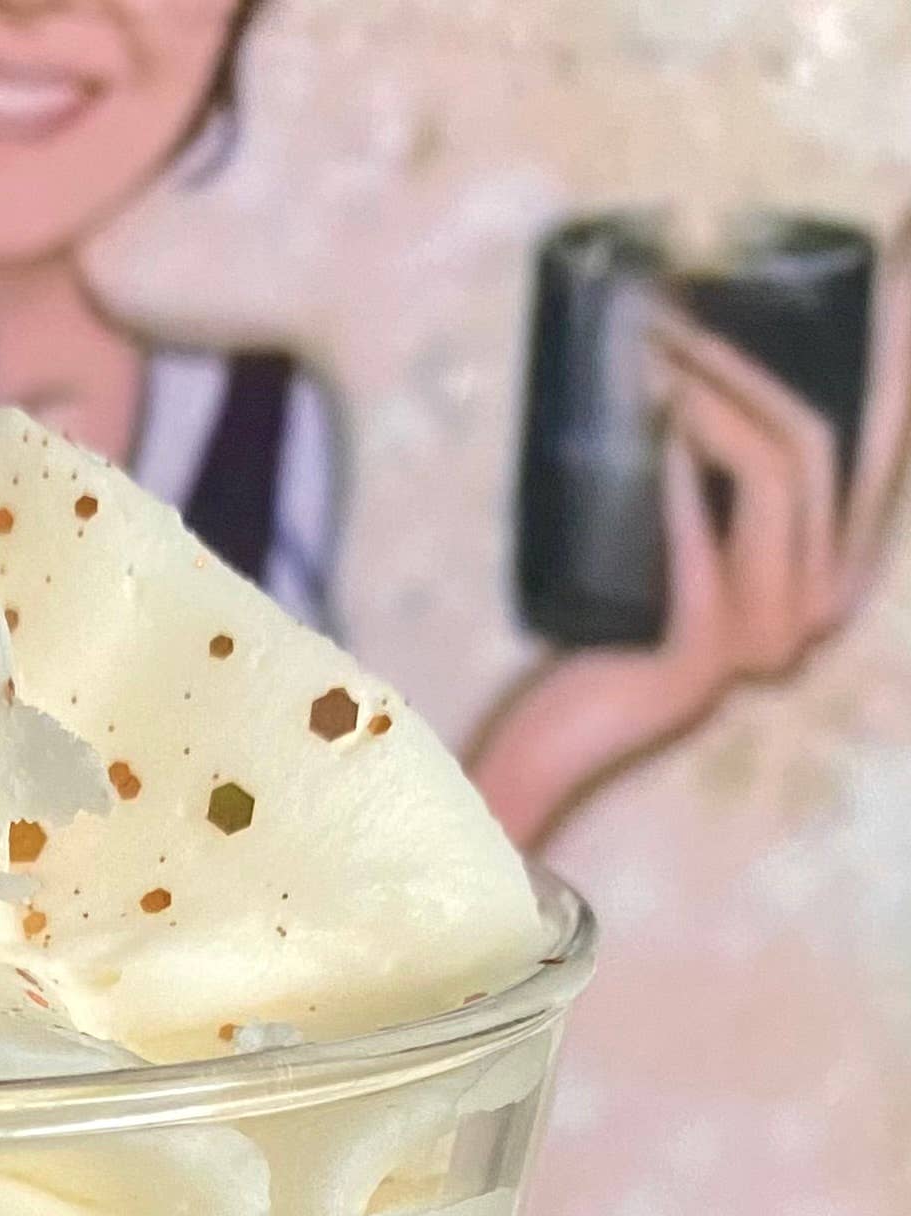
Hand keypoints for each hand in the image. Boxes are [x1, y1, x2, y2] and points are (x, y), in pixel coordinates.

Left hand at [472, 225, 910, 850]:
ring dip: (711, 402)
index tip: (901, 254)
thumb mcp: (691, 540)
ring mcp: (772, 638)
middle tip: (676, 313)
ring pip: (773, 479)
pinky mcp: (706, 657)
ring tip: (652, 362)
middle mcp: (822, 607)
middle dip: (753, 362)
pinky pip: (705, 546)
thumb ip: (730, 482)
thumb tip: (718, 367)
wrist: (563, 737)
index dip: (895, 355)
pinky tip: (658, 439)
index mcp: (833, 570)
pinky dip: (682, 484)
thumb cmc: (620, 625)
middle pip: (820, 444)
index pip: (883, 438)